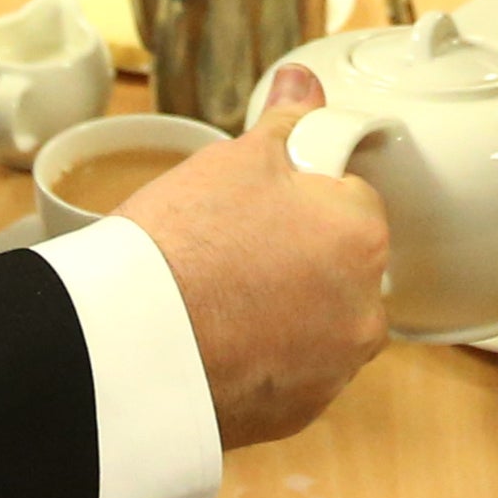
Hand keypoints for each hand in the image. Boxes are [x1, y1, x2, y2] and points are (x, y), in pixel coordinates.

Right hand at [117, 64, 388, 448]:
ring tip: (221, 297)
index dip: (304, 196)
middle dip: (302, 255)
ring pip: (320, 322)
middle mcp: (366, 311)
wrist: (132, 345)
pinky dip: (266, 357)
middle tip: (234, 248)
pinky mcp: (298, 414)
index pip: (352, 200)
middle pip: (341, 266)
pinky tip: (219, 340)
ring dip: (289, 310)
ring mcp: (334, 370)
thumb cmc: (185, 243)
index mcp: (363, 237)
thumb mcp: (235, 159)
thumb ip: (287, 120)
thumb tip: (303, 83)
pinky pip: (292, 372)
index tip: (261, 204)